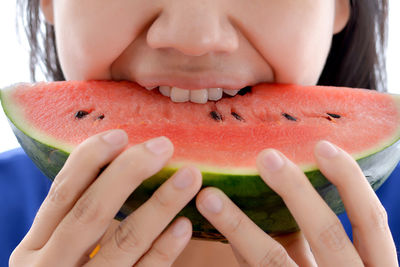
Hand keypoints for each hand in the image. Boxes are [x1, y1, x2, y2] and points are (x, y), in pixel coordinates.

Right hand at [10, 130, 201, 266]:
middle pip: (91, 211)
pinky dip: (164, 249)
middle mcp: (50, 266)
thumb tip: (118, 162)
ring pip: (124, 241)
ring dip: (160, 204)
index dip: (90, 159)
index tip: (121, 134)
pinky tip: (184, 225)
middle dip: (128, 173)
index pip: (62, 192)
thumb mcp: (58, 248)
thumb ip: (76, 216)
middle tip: (163, 146)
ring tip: (189, 176)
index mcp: (35, 245)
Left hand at [196, 140, 397, 265]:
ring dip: (238, 225)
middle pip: (326, 233)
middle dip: (295, 192)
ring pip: (273, 260)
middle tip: (265, 156)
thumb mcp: (342, 265)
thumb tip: (294, 182)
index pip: (370, 220)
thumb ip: (322, 237)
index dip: (349, 181)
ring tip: (210, 196)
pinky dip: (235, 248)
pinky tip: (213, 226)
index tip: (322, 145)